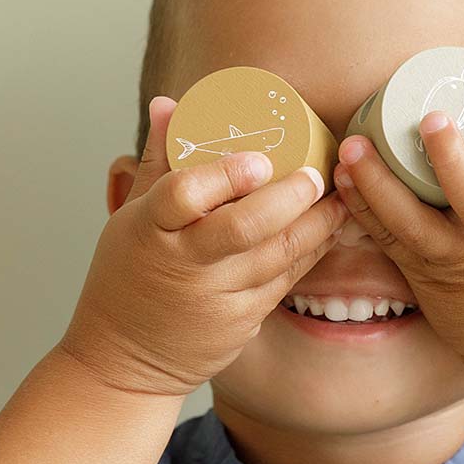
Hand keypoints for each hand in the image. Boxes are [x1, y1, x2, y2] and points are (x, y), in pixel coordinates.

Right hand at [58, 96, 349, 395]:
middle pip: (243, 227)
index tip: (258, 159)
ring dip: (316, 225)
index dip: (224, 175)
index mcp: (149, 229)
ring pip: (276, 256)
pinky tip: (328, 232)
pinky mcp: (241, 322)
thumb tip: (169, 104)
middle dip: (289, 198)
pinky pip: (284, 281)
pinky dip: (310, 254)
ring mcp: (216, 296)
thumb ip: (158, 161)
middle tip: (316, 175)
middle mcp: (183, 263)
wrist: (124, 360)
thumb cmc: (127, 278)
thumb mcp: (130, 217)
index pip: (182, 194)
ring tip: (338, 198)